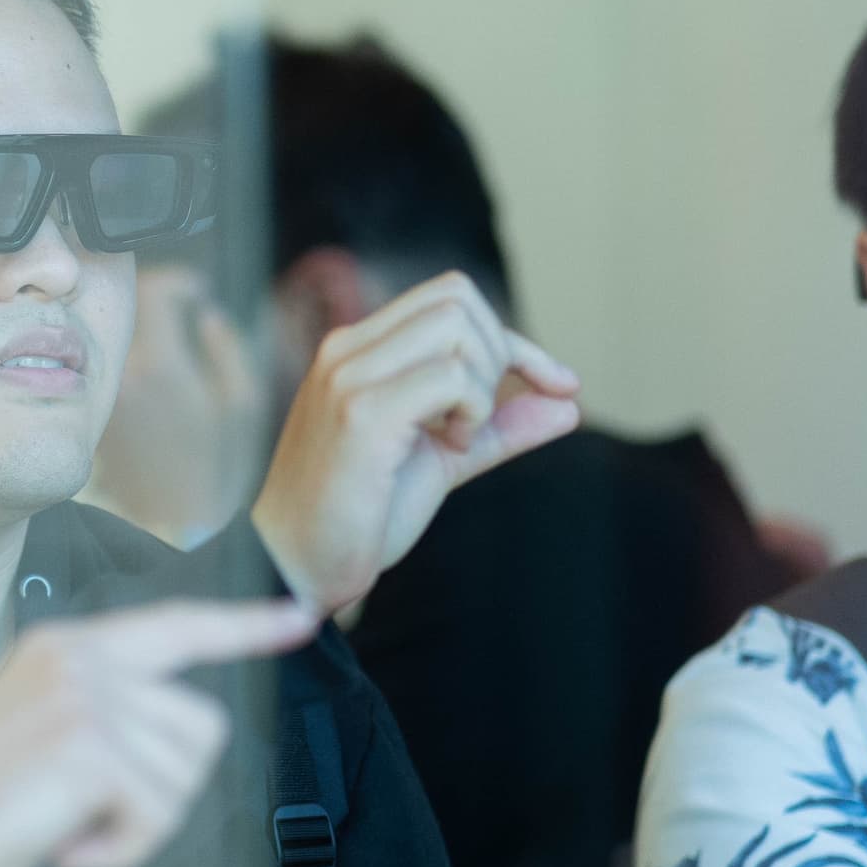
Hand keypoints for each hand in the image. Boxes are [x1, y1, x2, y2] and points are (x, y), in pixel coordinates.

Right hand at [0, 598, 313, 866]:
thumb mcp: (35, 736)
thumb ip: (97, 720)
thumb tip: (165, 755)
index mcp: (64, 647)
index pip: (176, 625)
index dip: (244, 627)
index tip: (299, 617)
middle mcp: (81, 657)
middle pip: (202, 727)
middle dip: (167, 788)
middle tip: (89, 817)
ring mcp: (87, 697)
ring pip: (185, 777)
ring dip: (137, 825)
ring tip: (64, 830)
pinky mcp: (91, 746)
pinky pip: (156, 815)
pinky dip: (120, 851)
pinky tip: (64, 849)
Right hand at [246, 271, 581, 611]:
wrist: (296, 569)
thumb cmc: (359, 517)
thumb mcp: (441, 460)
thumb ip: (498, 427)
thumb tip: (570, 404)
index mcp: (357, 350)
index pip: (450, 299)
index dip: (513, 340)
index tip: (557, 386)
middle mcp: (347, 349)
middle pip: (457, 297)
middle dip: (500, 355)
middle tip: (478, 422)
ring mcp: (349, 377)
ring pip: (456, 326)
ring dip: (483, 385)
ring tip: (456, 438)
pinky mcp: (361, 414)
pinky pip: (451, 377)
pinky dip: (472, 412)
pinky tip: (446, 450)